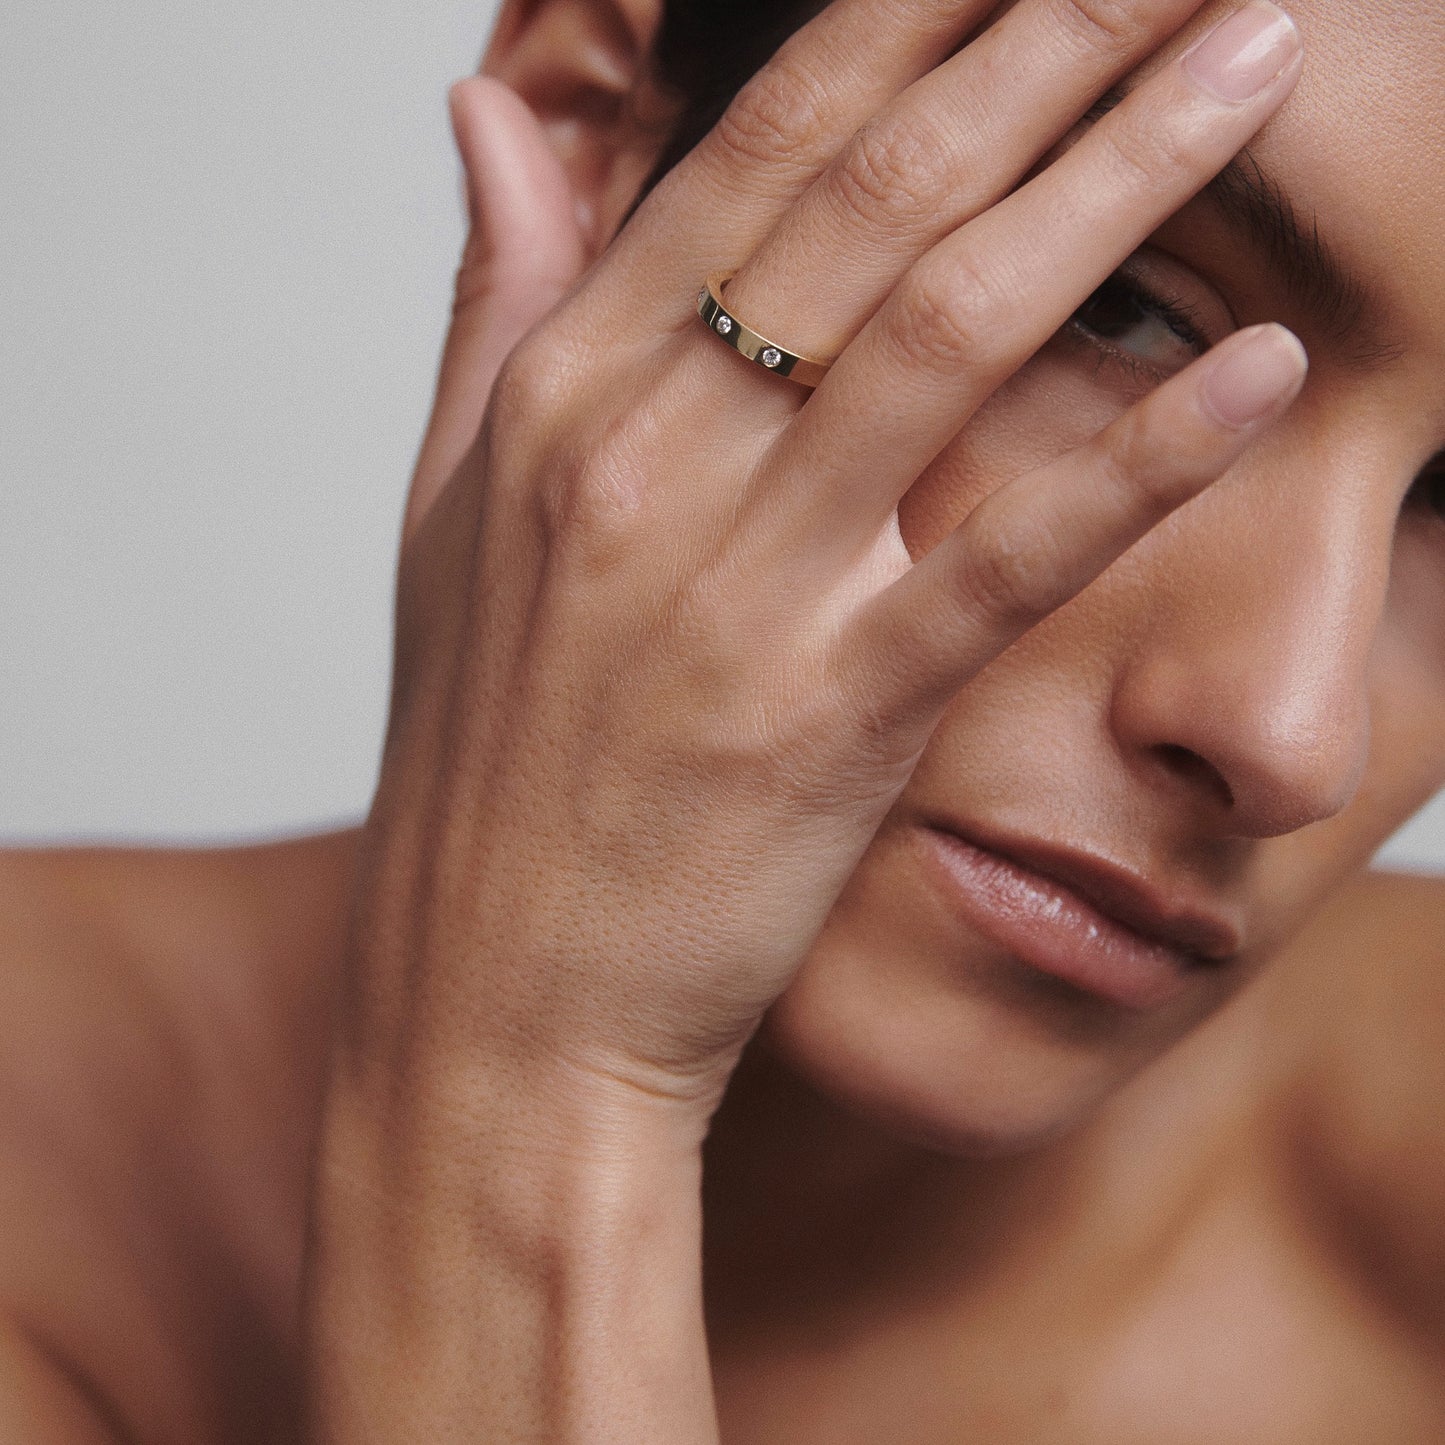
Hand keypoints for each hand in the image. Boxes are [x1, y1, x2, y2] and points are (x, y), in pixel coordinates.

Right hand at [354, 0, 1306, 1121]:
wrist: (496, 1001)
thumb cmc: (489, 767)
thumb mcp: (450, 515)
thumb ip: (491, 302)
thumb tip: (492, 107)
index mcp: (554, 398)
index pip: (750, 149)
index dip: (897, 14)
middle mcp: (637, 462)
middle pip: (873, 199)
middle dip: (1043, 45)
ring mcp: (735, 593)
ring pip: (948, 332)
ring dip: (1118, 180)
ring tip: (1252, 65)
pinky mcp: (826, 723)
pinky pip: (1002, 559)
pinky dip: (1138, 456)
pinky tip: (1261, 364)